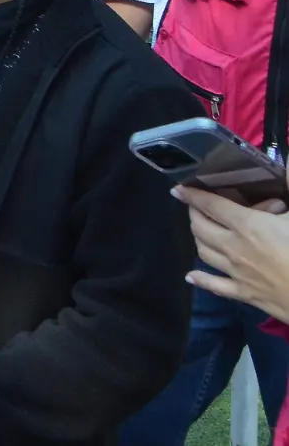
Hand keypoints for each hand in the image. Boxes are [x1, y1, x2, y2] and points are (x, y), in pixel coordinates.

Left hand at [178, 186, 288, 321]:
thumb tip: (288, 162)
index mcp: (248, 225)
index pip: (211, 205)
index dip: (193, 195)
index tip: (179, 189)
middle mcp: (234, 247)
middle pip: (201, 227)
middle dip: (194, 213)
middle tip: (196, 206)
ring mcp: (236, 272)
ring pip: (203, 251)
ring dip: (198, 238)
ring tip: (200, 230)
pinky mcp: (244, 294)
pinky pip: (215, 286)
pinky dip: (201, 279)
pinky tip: (191, 276)